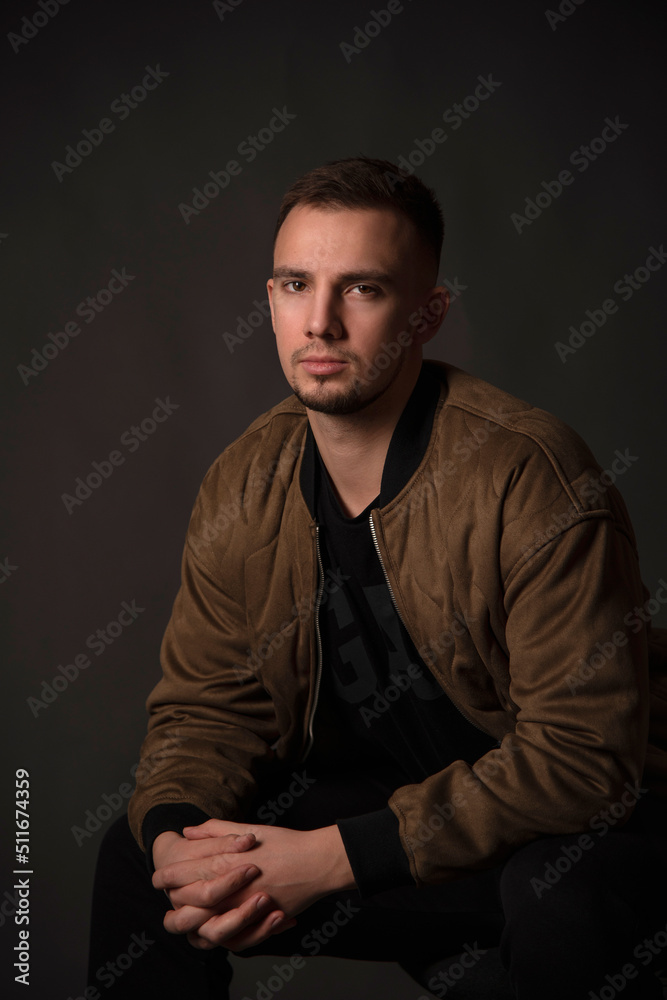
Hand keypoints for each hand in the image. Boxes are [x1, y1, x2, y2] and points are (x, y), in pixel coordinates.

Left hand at [167, 819, 355, 949]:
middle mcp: (231, 889)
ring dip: (191, 922)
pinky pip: (230, 939)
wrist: (317, 862)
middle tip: (166, 897)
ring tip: (182, 916)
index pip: (184, 874)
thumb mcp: (248, 830)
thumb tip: (189, 831)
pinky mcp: (257, 924)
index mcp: (226, 862)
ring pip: (204, 926)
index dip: (167, 876)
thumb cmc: (285, 843)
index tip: (158, 877)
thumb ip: (216, 830)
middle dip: (173, 900)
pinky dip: (218, 936)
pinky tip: (210, 929)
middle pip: (188, 902)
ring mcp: (244, 910)